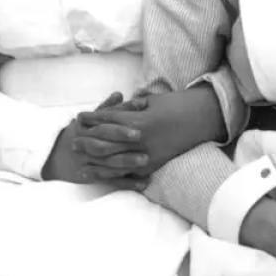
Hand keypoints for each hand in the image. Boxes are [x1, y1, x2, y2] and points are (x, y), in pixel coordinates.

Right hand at [40, 101, 146, 187]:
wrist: (62, 154)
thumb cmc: (84, 131)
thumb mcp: (92, 118)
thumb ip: (107, 108)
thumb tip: (119, 94)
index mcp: (84, 128)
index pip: (103, 125)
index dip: (121, 124)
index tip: (139, 124)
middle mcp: (84, 146)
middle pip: (103, 146)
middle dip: (122, 143)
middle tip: (143, 141)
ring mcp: (88, 163)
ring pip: (107, 165)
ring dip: (127, 164)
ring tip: (146, 160)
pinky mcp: (94, 177)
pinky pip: (111, 181)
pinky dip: (127, 183)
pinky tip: (144, 182)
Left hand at [77, 88, 226, 174]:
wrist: (203, 118)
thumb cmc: (178, 104)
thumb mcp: (152, 101)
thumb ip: (132, 108)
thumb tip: (116, 110)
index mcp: (139, 121)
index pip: (108, 121)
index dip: (92, 119)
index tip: (78, 118)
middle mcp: (140, 140)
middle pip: (106, 143)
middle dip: (87, 141)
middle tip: (72, 141)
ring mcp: (147, 155)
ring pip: (114, 161)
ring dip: (95, 160)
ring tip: (80, 160)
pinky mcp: (154, 165)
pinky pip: (129, 172)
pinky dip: (113, 174)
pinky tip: (101, 174)